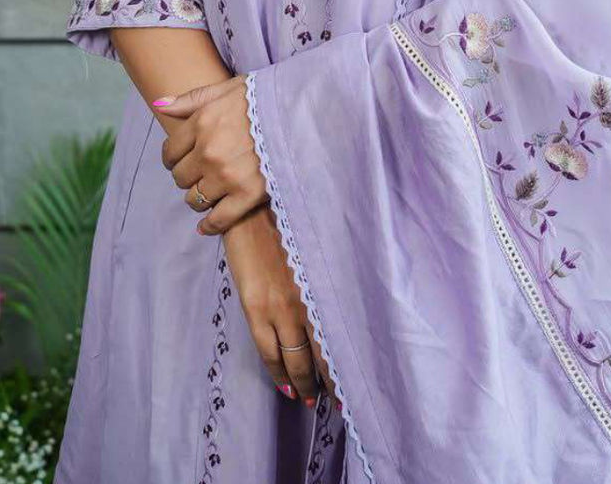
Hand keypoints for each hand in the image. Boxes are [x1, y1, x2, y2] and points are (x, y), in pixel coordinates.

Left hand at [153, 75, 267, 234]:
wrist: (305, 113)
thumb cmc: (267, 97)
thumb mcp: (229, 88)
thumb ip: (193, 98)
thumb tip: (161, 106)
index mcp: (203, 123)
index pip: (170, 152)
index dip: (174, 158)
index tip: (183, 160)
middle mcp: (209, 151)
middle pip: (181, 177)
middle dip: (188, 176)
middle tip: (201, 174)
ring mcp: (227, 175)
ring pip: (195, 199)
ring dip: (200, 197)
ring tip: (211, 192)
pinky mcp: (248, 194)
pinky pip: (218, 220)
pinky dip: (210, 225)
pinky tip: (207, 225)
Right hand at [223, 207, 336, 405]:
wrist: (252, 210)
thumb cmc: (288, 224)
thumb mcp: (315, 251)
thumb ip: (324, 280)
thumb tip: (337, 304)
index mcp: (325, 286)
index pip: (341, 335)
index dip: (347, 361)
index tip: (358, 381)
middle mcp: (308, 301)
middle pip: (323, 352)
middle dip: (331, 380)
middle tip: (342, 400)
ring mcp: (281, 308)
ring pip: (296, 359)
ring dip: (305, 384)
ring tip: (311, 400)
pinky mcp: (256, 308)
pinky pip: (268, 352)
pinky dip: (278, 373)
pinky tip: (287, 387)